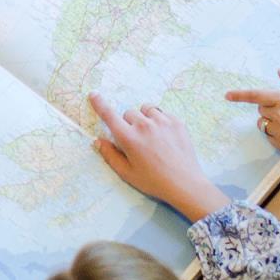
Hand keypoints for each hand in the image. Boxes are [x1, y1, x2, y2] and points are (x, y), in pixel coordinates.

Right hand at [88, 94, 228, 220]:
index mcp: (129, 138)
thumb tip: (98, 141)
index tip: (94, 95)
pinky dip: (159, 121)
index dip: (99, 104)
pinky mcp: (176, 121)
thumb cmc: (153, 181)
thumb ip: (110, 155)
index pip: (109, 116)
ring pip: (146, 109)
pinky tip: (164, 137)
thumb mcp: (127, 173)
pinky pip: (162, 113)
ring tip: (151, 135)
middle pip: (129, 113)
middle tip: (137, 140)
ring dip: (144, 119)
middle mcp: (144, 126)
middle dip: (129, 124)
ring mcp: (162, 121)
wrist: (185, 183)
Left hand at [225, 70, 279, 173]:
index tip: (227, 95)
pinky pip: (271, 138)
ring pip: (264, 125)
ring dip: (272, 123)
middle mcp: (279, 115)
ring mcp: (279, 131)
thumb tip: (279, 72)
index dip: (240, 95)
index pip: (256, 95)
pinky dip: (278, 135)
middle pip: (261, 110)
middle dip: (269, 109)